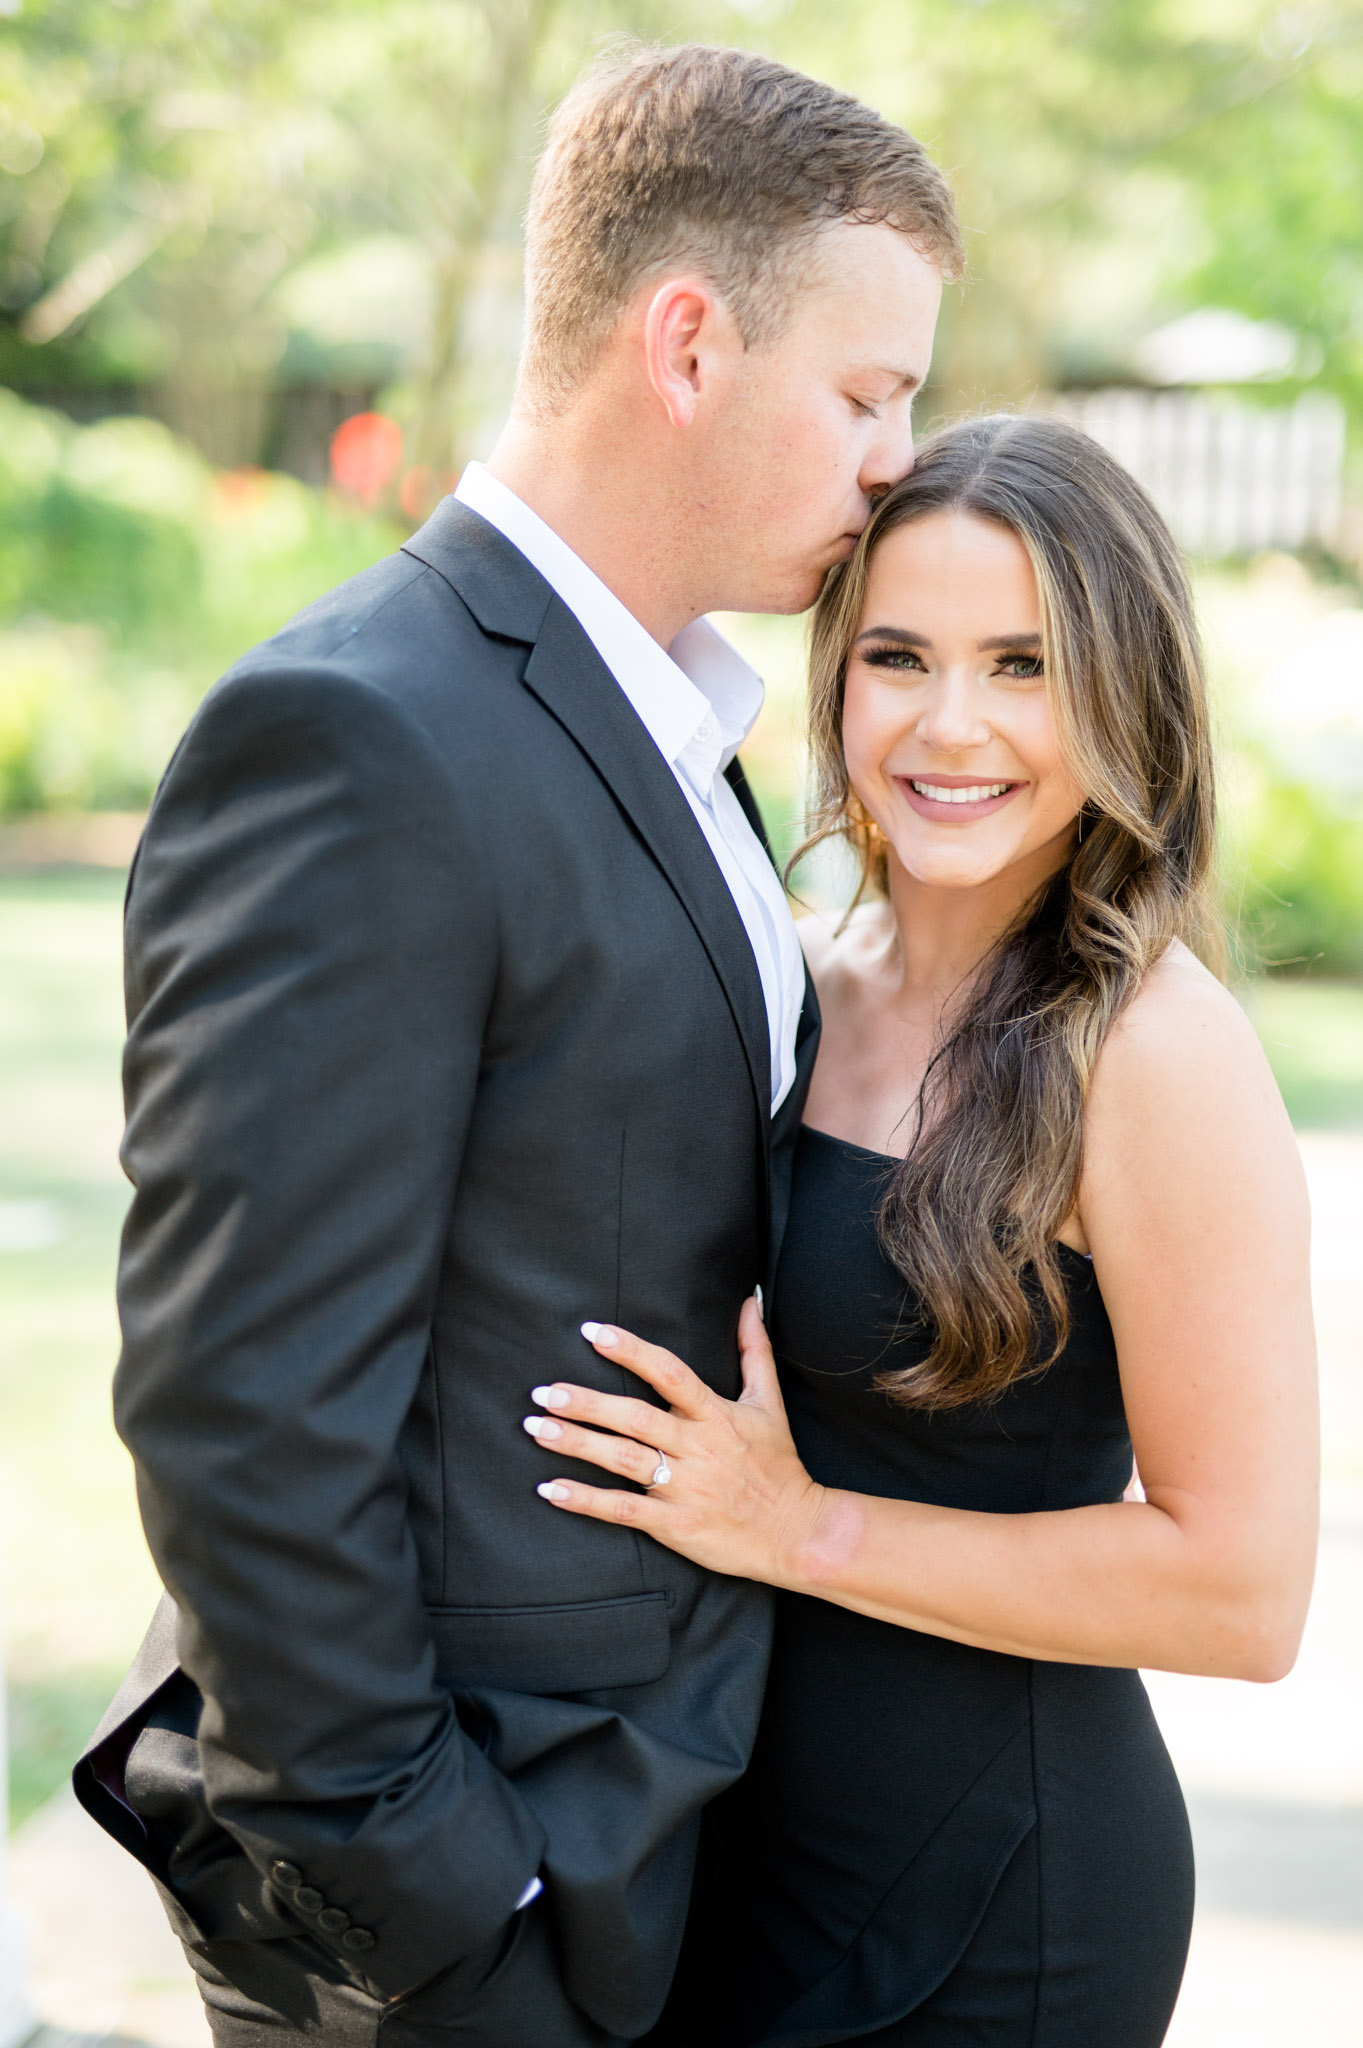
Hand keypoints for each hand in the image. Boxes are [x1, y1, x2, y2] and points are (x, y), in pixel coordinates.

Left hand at [522, 1297, 826, 1585]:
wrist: (797, 1532)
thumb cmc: (779, 1465)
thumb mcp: (769, 1403)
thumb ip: (753, 1350)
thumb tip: (748, 1301)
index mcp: (716, 1415)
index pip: (669, 1373)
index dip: (630, 1350)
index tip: (592, 1332)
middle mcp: (697, 1448)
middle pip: (635, 1418)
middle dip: (587, 1403)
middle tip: (543, 1391)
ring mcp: (684, 1488)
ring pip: (623, 1460)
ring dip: (578, 1444)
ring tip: (537, 1429)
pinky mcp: (675, 1524)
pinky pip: (623, 1510)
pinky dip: (585, 1501)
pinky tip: (550, 1489)